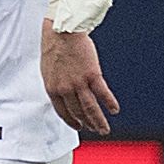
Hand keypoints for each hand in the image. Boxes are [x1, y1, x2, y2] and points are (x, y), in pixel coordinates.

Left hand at [42, 19, 118, 134]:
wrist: (62, 33)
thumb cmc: (54, 48)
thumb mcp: (48, 71)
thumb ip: (56, 85)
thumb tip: (62, 94)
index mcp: (52, 89)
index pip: (62, 111)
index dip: (71, 121)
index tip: (78, 126)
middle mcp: (64, 89)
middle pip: (78, 112)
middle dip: (87, 124)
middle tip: (95, 130)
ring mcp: (78, 83)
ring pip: (90, 108)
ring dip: (98, 121)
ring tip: (104, 129)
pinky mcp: (92, 74)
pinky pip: (102, 93)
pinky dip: (109, 103)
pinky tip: (114, 109)